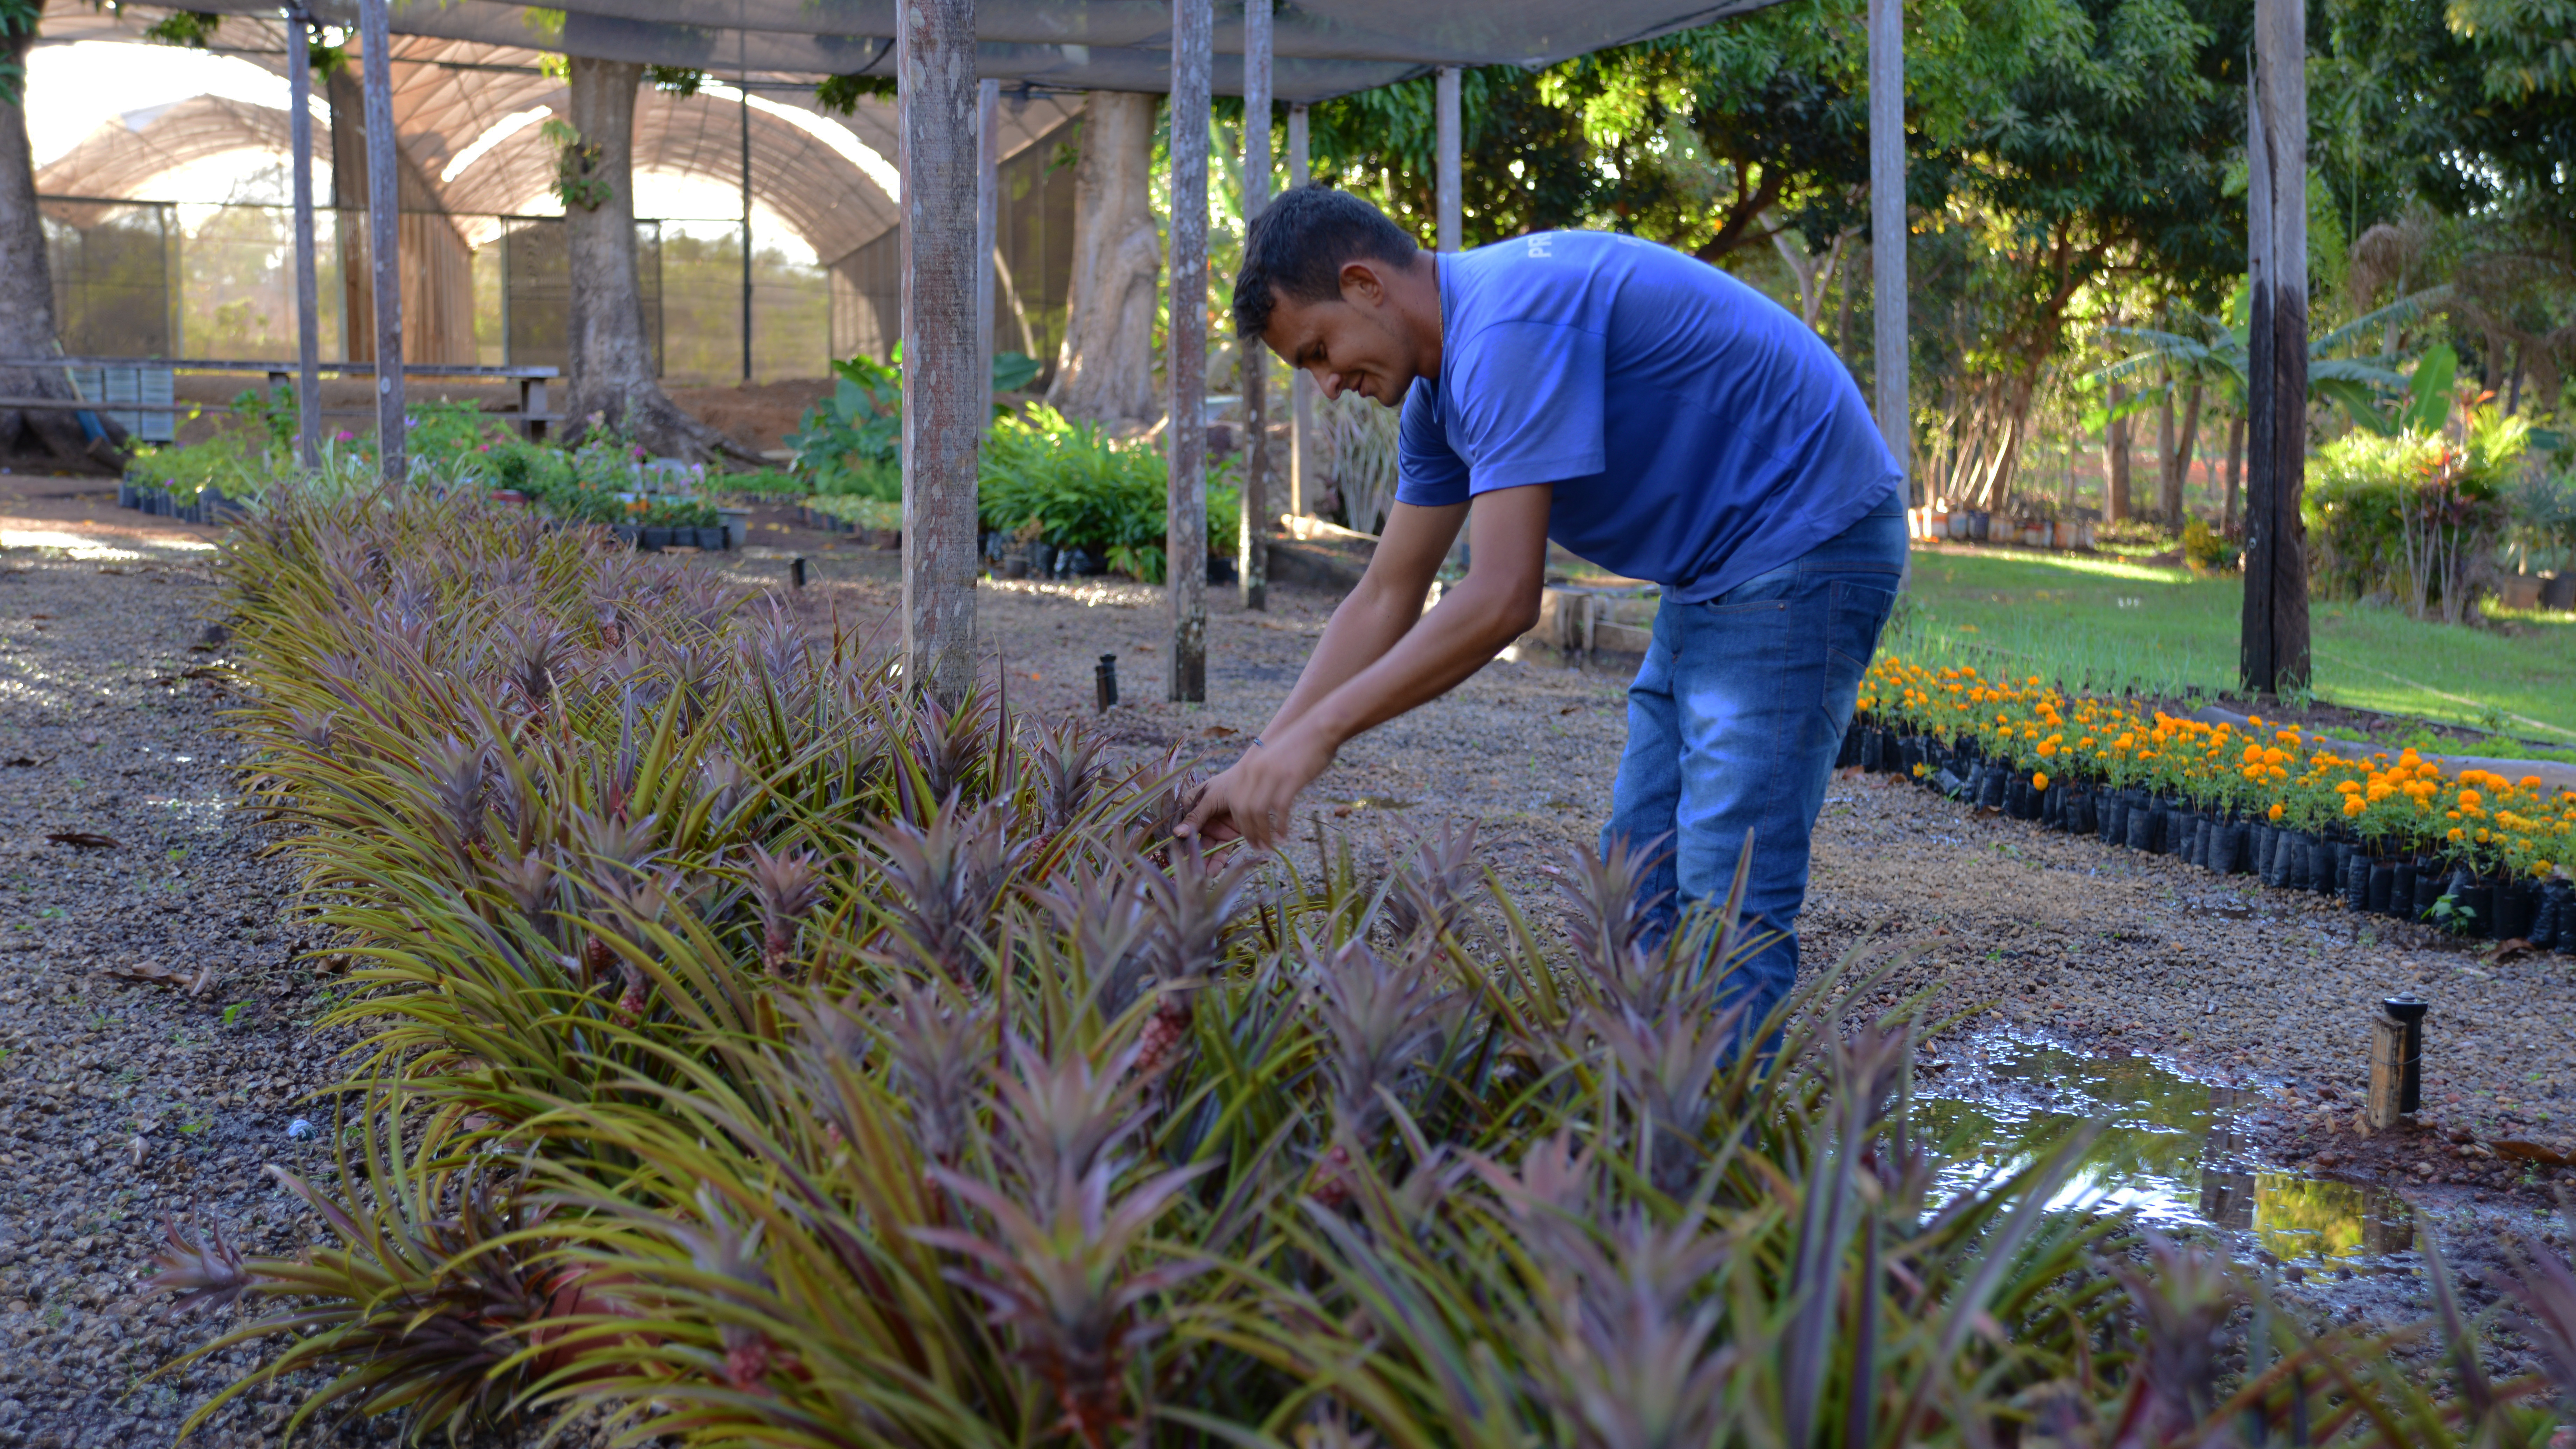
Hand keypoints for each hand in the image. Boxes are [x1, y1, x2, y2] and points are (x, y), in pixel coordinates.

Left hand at [1175, 730, 1332, 850]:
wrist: (1318, 728)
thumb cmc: (1298, 748)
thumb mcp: (1270, 762)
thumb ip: (1260, 780)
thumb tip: (1256, 807)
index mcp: (1247, 768)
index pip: (1234, 803)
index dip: (1240, 825)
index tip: (1249, 838)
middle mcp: (1254, 771)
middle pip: (1242, 810)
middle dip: (1249, 833)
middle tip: (1258, 848)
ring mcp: (1271, 774)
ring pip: (1257, 813)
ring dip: (1262, 834)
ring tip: (1270, 847)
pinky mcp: (1290, 778)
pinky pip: (1279, 809)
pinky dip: (1279, 826)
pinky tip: (1284, 836)